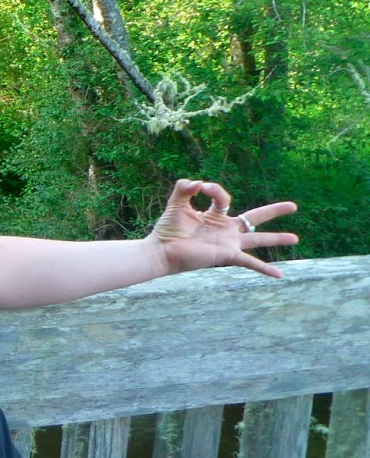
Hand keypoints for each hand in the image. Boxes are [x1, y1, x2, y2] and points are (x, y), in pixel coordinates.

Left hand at [148, 179, 298, 278]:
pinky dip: (265, 269)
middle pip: (255, 217)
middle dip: (274, 211)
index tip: (202, 188)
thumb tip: (198, 182)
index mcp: (215, 216)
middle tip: (293, 206)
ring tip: (295, 238)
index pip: (225, 199)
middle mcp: (226, 229)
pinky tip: (280, 275)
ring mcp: (228, 242)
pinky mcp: (226, 254)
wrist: (162, 251)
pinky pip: (250, 262)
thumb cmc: (168, 229)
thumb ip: (184, 188)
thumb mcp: (176, 203)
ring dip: (277, 239)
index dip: (216, 190)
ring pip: (258, 239)